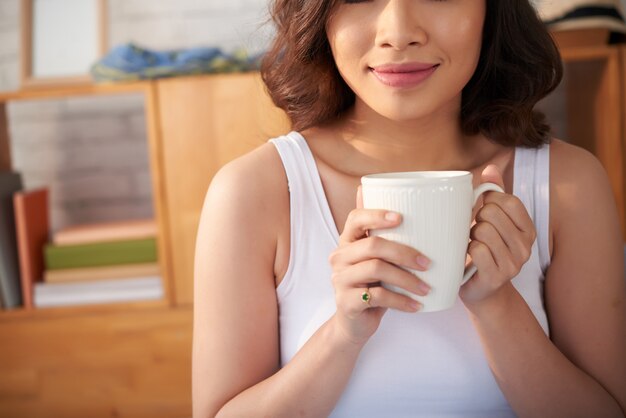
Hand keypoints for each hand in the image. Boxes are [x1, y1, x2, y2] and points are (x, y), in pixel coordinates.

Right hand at [328, 186, 430, 344]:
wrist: (354, 322)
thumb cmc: (370, 284)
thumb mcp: (375, 259)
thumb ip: (381, 234)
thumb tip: (390, 199)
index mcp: (347, 241)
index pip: (355, 218)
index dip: (377, 215)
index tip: (401, 217)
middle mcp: (339, 257)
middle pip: (372, 245)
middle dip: (404, 252)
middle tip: (427, 263)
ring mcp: (340, 279)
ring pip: (376, 269)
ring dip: (406, 279)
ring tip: (425, 288)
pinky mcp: (346, 302)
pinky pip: (378, 296)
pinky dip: (401, 301)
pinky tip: (416, 305)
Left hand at [459, 164, 536, 305]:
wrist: (481, 290)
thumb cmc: (485, 250)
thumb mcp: (492, 220)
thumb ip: (494, 193)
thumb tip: (491, 167)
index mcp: (528, 230)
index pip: (509, 200)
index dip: (490, 200)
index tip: (483, 210)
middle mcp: (526, 247)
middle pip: (491, 213)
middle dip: (476, 219)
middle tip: (475, 232)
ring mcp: (513, 264)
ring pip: (482, 231)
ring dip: (470, 236)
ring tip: (472, 245)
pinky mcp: (496, 277)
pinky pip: (476, 250)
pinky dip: (466, 250)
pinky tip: (469, 258)